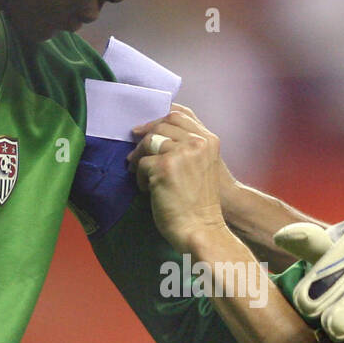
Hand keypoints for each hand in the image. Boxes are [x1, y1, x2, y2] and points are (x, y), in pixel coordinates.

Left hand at [127, 104, 227, 251]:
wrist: (202, 228)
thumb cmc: (201, 203)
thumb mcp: (204, 166)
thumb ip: (189, 147)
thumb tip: (156, 135)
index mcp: (208, 141)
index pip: (181, 114)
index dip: (159, 118)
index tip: (146, 129)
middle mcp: (197, 143)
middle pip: (162, 124)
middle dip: (145, 136)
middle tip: (134, 152)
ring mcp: (180, 153)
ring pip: (149, 141)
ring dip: (140, 158)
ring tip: (140, 173)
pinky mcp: (164, 167)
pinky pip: (142, 163)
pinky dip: (141, 177)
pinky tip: (148, 190)